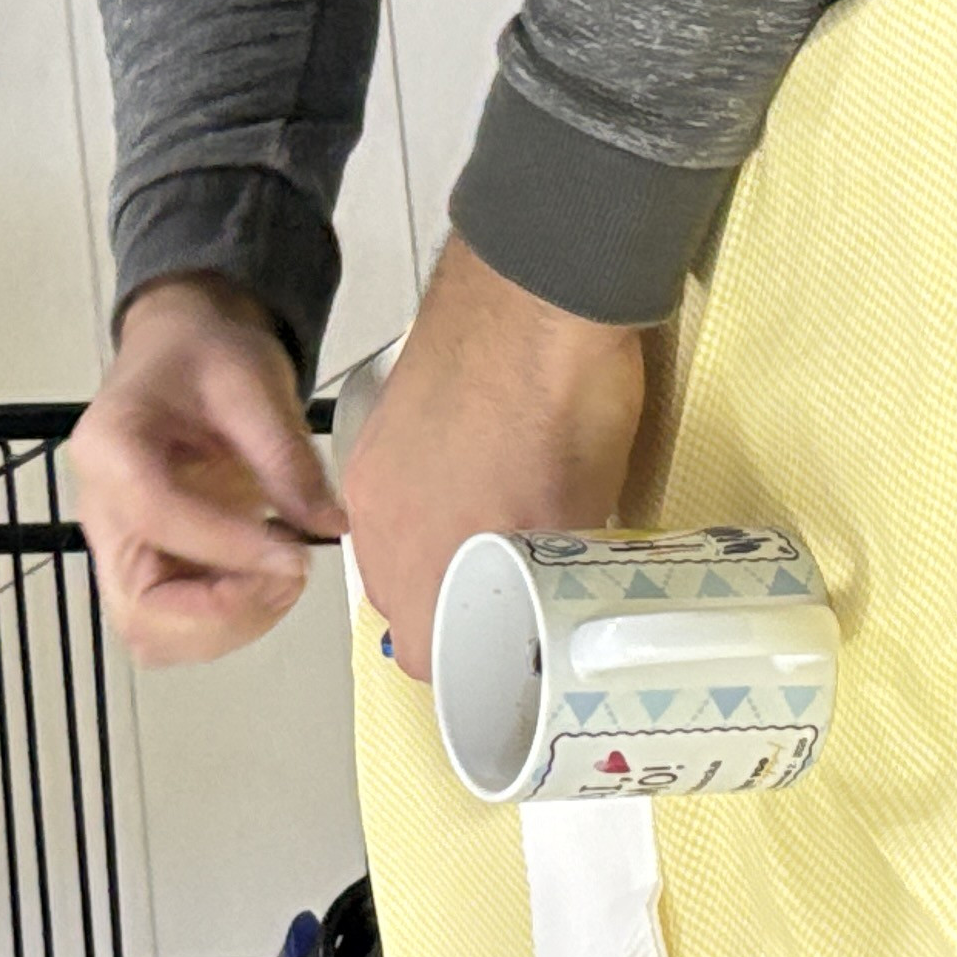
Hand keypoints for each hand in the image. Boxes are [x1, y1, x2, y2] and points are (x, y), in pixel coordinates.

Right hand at [68, 275, 345, 665]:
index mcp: (109, 447)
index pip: (156, 517)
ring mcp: (121, 548)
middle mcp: (101, 511)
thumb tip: (329, 527)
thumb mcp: (254, 384)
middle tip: (289, 571)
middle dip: (224, 611)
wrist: (186, 352)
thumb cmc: (208, 356)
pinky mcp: (148, 568)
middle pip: (140, 608)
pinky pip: (175, 628)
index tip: (297, 553)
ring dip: (229, 625)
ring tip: (286, 574)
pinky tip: (268, 579)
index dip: (228, 547)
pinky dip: (228, 623)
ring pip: (154, 633)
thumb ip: (287, 456)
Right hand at [342, 235, 645, 679]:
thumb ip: (553, 574)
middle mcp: (383, 531)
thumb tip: (562, 599)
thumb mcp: (584, 517)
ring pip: (393, 547)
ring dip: (434, 552)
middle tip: (507, 594)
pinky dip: (425, 499)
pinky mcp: (377, 430)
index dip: (468, 662)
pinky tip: (474, 474)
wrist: (531, 294)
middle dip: (448, 609)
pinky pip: (391, 494)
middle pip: (401, 605)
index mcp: (429, 567)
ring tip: (492, 530)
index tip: (504, 653)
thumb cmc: (564, 401)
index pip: (425, 657)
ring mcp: (373, 478)